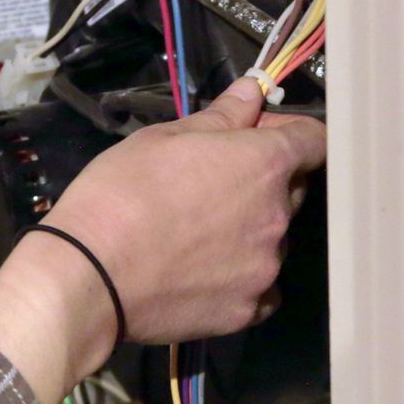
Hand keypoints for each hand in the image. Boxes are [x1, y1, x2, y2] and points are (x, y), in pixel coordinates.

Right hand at [0, 79, 325, 403]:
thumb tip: (253, 92)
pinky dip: (242, 277)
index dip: (293, 132)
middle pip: (293, 190)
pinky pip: (261, 289)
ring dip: (250, 229)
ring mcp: (266, 269)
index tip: (260, 134)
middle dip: (265, 181)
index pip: (315, 141)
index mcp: (264, 165)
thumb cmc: (121, 193)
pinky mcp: (246, 312)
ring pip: (273, 240)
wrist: (89, 275)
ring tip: (196, 233)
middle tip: (213, 182)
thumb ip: (221, 116)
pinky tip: (205, 272)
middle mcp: (278, 217)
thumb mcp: (164, 137)